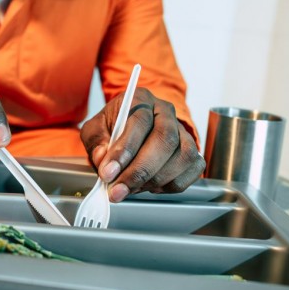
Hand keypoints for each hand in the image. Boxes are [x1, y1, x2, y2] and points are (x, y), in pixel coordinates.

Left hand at [80, 88, 204, 201]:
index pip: (138, 122)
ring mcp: (183, 132)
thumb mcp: (95, 129)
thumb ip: (96, 142)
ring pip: (183, 156)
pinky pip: (192, 170)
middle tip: (118, 189)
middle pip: (165, 139)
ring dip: (155, 179)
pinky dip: (170, 184)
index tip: (108, 173)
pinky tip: (150, 186)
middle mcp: (166, 113)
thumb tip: (102, 159)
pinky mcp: (193, 152)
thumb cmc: (113, 128)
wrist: (130, 130)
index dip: (124, 151)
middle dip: (140, 171)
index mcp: (141, 100)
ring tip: (132, 188)